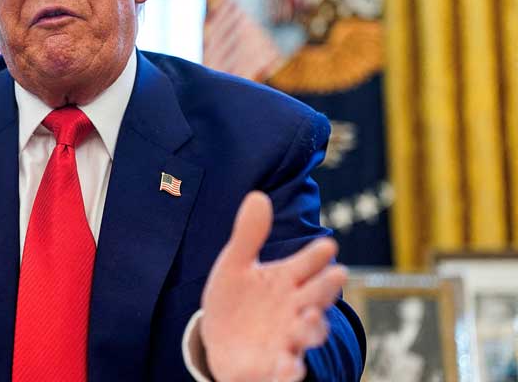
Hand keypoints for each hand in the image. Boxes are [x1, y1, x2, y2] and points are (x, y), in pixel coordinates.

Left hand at [200, 192, 347, 381]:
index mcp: (287, 279)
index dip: (316, 255)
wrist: (222, 343)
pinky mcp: (277, 365)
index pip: (308, 263)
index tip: (326, 244)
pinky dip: (290, 370)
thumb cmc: (236, 300)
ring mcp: (290, 337)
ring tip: (310, 317)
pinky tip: (288, 366)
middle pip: (316, 295)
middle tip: (337, 274)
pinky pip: (288, 370)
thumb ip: (248, 235)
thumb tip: (258, 196)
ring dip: (314, 326)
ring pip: (310, 333)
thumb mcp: (235, 266)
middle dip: (326, 286)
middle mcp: (296, 307)